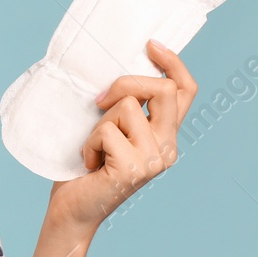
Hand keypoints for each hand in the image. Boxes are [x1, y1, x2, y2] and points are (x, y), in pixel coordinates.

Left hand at [47, 39, 198, 230]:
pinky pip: (106, 131)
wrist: (73, 210)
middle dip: (127, 83)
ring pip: (127, 108)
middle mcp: (167, 147)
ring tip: (94, 148)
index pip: (185, 91)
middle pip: (162, 90)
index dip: (173, 64)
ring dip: (99, 123)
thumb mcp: (111, 130)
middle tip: (100, 100)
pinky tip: (89, 163)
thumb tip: (119, 74)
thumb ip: (126, 108)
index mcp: (165, 135)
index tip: (151, 46)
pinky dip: (89, 143)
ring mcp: (154, 159)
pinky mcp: (134, 168)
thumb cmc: (87, 169)